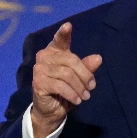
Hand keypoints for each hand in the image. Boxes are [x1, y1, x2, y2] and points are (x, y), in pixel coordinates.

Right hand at [30, 22, 102, 137]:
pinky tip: (77, 100)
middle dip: (85, 75)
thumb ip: (87, 68)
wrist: (51, 111)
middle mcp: (44, 56)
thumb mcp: (79, 79)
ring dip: (80, 87)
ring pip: (67, 74)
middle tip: (92, 87)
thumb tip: (98, 58)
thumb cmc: (65, 91)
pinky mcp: (38, 82)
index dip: (63, 33)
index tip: (68, 26)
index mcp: (55, 51)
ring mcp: (39, 69)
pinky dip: (72, 94)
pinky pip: (60, 86)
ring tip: (85, 96)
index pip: (60, 40)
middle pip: (71, 60)